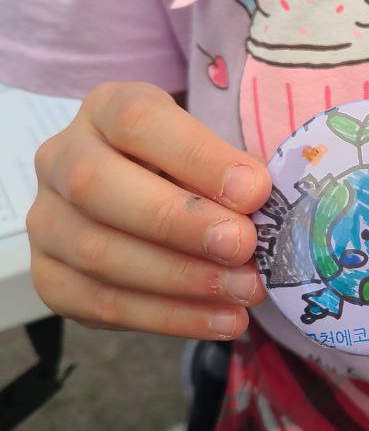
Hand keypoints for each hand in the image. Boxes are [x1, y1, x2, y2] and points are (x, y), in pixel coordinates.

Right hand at [28, 82, 271, 339]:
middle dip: (179, 222)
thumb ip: (233, 171)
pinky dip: (169, 317)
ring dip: (181, 278)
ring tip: (245, 291)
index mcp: (104, 110)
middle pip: (98, 185)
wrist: (149, 203)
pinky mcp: (50, 277)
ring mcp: (47, 221)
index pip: (138, 121)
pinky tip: (222, 320)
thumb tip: (258, 200)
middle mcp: (61, 158)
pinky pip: (100, 305)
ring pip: (97, 252)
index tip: (254, 190)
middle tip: (243, 246)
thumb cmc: (190, 170)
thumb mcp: (212, 152)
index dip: (197, 157)